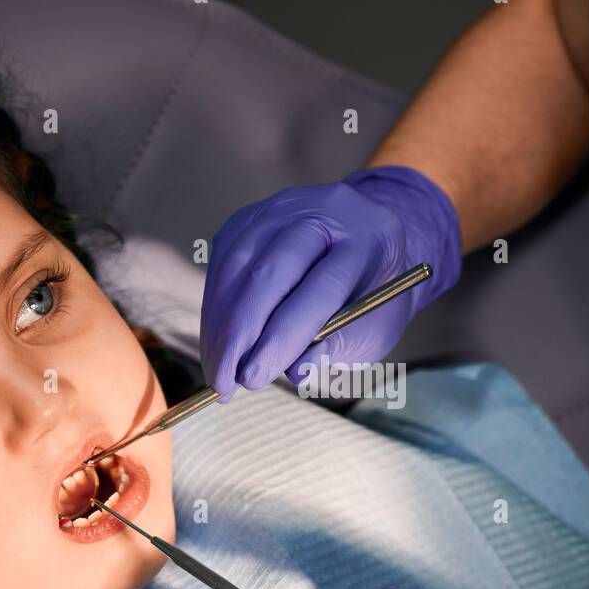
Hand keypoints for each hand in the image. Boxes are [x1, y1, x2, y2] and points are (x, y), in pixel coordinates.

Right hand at [200, 166, 460, 401]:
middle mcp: (325, 211)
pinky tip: (215, 342)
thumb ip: (338, 346)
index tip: (255, 377)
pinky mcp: (250, 218)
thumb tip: (294, 372)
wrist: (365, 245)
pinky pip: (222, 263)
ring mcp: (282, 208)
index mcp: (370, 237)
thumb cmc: (371, 295)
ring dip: (220, 324)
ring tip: (217, 370)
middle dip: (240, 333)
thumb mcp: (374, 327)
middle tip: (226, 381)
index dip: (283, 336)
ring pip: (238, 265)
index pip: (322, 288)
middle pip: (271, 271)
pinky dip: (216, 307)